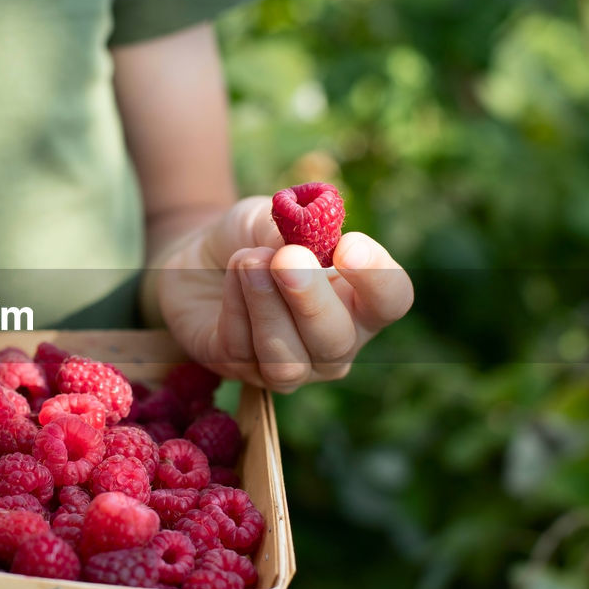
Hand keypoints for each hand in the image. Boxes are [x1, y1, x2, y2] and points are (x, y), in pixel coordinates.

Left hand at [155, 196, 412, 392]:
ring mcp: (290, 366)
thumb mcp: (271, 217)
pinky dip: (235, 307)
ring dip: (266, 306)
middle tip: (287, 258)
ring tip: (247, 260)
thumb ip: (292, 227)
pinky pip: (242, 351)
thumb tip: (299, 241)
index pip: (391, 299)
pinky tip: (231, 274)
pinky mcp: (240, 370)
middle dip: (311, 300)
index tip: (347, 246)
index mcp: (359, 300)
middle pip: (337, 340)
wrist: (196, 259)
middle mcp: (334, 343)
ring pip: (288, 362)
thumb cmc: (252, 239)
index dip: (375, 277)